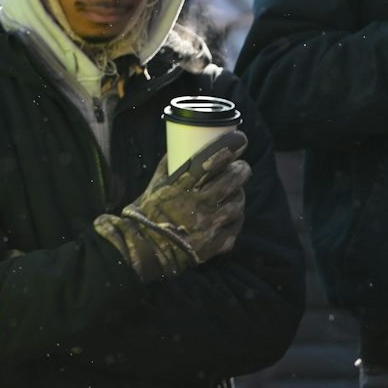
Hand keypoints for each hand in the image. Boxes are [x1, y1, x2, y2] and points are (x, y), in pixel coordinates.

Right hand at [92, 130, 249, 282]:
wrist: (145, 248)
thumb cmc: (148, 212)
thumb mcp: (156, 183)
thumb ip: (170, 165)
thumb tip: (180, 146)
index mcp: (184, 185)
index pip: (214, 158)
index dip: (232, 146)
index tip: (240, 139)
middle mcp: (201, 202)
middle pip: (234, 178)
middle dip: (241, 169)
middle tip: (241, 167)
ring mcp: (212, 224)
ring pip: (238, 201)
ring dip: (238, 193)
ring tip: (234, 191)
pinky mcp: (218, 242)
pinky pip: (236, 225)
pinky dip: (235, 217)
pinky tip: (231, 214)